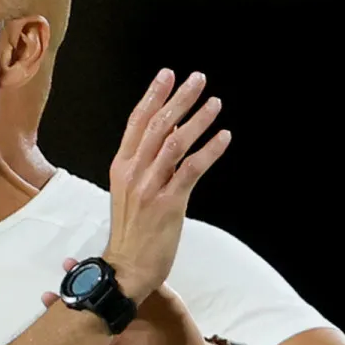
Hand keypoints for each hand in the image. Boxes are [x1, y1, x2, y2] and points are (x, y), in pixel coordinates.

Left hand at [42, 270, 224, 344]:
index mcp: (105, 330)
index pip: (81, 313)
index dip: (64, 305)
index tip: (47, 297)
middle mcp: (119, 313)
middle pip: (96, 293)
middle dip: (80, 281)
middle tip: (67, 270)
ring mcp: (141, 302)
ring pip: (119, 282)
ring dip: (103, 271)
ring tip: (85, 263)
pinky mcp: (162, 296)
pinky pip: (149, 280)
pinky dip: (136, 271)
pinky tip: (122, 265)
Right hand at [101, 70, 229, 299]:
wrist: (127, 269)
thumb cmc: (132, 233)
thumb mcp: (131, 192)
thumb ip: (146, 163)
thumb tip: (170, 133)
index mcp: (121, 167)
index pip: (136, 123)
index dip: (152, 96)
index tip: (167, 75)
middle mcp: (133, 173)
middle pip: (157, 125)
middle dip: (179, 99)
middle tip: (198, 79)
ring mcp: (149, 188)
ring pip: (175, 143)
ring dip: (197, 119)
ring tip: (215, 102)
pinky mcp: (168, 203)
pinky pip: (191, 169)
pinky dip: (209, 150)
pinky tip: (224, 136)